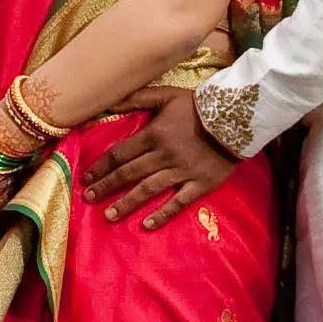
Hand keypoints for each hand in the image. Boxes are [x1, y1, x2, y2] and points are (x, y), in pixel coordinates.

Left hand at [81, 87, 234, 230]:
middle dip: (106, 187)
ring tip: (108, 216)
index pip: (120, 154)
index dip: (101, 167)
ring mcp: (182, 172)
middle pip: (128, 174)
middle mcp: (164, 156)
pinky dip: (162, 215)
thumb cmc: (199, 106)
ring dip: (126, 204)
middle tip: (88, 198)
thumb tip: (108, 104)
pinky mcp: (199, 185)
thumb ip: (137, 98)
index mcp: (154, 135)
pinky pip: (178, 203)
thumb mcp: (166, 95)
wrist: (237, 118)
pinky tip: (146, 226)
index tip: (85, 178)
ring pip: (148, 190)